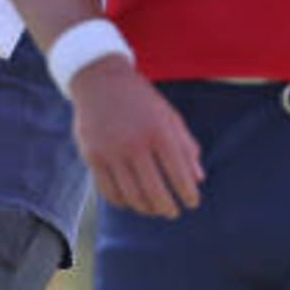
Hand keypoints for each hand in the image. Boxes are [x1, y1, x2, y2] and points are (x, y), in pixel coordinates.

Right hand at [70, 56, 203, 217]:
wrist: (98, 78)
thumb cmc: (140, 99)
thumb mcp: (168, 115)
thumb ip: (185, 146)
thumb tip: (198, 179)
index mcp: (158, 131)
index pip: (180, 176)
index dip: (189, 194)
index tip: (192, 202)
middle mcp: (134, 142)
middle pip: (156, 192)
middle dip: (168, 208)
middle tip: (172, 212)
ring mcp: (110, 150)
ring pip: (132, 195)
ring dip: (146, 208)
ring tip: (152, 208)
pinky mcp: (91, 155)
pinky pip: (108, 191)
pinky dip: (122, 201)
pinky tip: (130, 199)